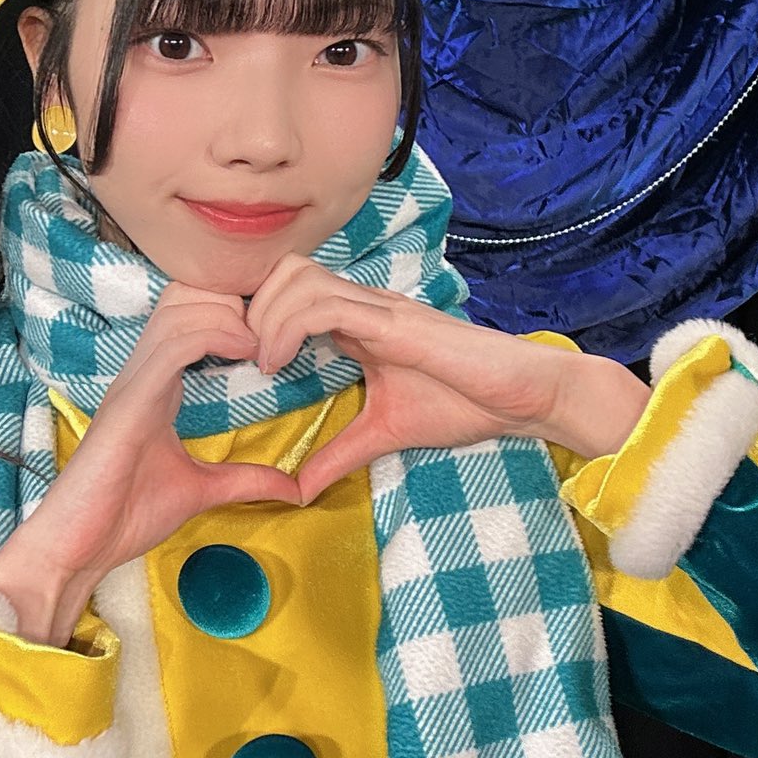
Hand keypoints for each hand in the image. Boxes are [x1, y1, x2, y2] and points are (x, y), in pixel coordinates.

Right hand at [0, 283, 299, 642]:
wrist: (79, 548)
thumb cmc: (124, 516)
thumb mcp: (200, 491)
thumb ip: (244, 481)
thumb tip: (294, 488)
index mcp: (156, 384)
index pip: (189, 314)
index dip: (234, 309)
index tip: (275, 334)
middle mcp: (142, 372)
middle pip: (184, 295)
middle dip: (233, 298)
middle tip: (271, 331)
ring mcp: (134, 383)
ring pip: (179, 310)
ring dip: (228, 313)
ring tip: (261, 342)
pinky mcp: (130, 402)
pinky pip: (173, 346)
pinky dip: (214, 335)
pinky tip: (245, 351)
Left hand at [244, 254, 647, 503]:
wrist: (524, 397)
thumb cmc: (466, 404)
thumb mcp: (386, 434)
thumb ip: (340, 454)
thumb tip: (299, 489)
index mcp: (357, 320)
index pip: (287, 290)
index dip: (252, 312)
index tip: (234, 358)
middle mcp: (363, 303)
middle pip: (282, 269)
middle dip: (248, 306)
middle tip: (238, 356)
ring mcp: (379, 307)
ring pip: (297, 277)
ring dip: (264, 316)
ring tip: (260, 362)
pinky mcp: (395, 321)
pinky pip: (326, 304)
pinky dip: (289, 327)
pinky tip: (278, 364)